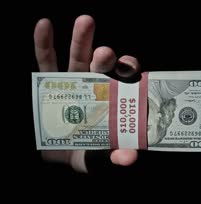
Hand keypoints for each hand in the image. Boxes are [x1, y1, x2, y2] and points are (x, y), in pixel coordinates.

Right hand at [34, 15, 139, 172]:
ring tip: (86, 22)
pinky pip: (45, 61)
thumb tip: (128, 158)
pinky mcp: (50, 83)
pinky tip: (44, 25)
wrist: (57, 155)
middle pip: (104, 67)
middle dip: (107, 58)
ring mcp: (73, 82)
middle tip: (106, 53)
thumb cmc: (85, 154)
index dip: (129, 73)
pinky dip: (44, 43)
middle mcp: (97, 86)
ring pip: (77, 57)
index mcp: (113, 101)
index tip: (131, 68)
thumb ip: (113, 157)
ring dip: (81, 39)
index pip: (126, 82)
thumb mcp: (98, 159)